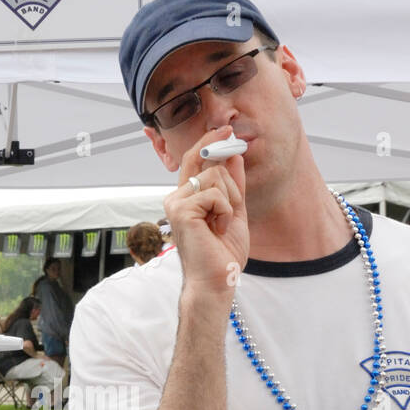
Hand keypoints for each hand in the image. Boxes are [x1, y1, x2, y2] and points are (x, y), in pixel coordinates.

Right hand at [163, 124, 249, 300]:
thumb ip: (233, 184)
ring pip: (215, 177)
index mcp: (187, 197)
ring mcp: (176, 203)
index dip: (210, 142)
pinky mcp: (181, 210)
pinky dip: (225, 212)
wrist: (216, 279)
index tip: (226, 130)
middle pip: (207, 163)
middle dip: (229, 183)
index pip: (195, 159)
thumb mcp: (234, 211)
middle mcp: (177, 197)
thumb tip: (233, 155)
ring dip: (229, 202)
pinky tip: (219, 230)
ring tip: (222, 226)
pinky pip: (215, 194)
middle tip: (232, 205)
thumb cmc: (222, 253)